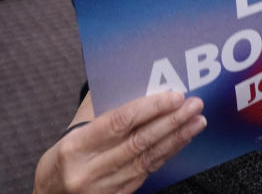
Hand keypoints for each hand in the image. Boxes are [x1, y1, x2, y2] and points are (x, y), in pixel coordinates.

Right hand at [33, 92, 205, 193]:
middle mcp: (90, 170)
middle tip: (194, 105)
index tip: (174, 96)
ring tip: (197, 121)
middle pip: (139, 142)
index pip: (119, 122)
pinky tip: (181, 140)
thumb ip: (100, 105)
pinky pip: (148, 172)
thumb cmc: (64, 156)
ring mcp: (104, 188)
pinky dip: (167, 154)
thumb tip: (129, 77)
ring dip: (177, 138)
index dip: (150, 108)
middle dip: (171, 121)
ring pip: (148, 159)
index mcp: (76, 147)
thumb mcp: (73, 129)